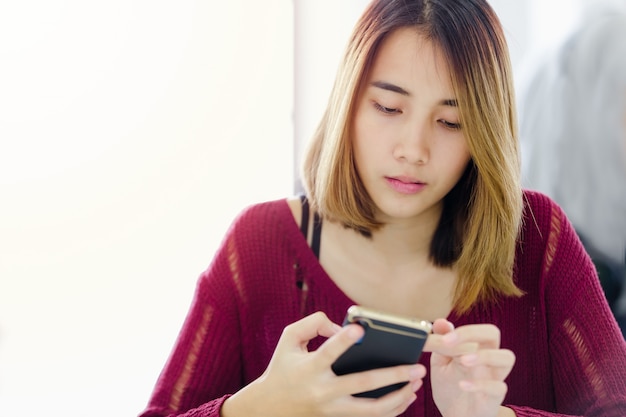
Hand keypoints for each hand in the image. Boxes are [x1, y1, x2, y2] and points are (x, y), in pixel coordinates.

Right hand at [222, 311, 426, 416]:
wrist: (269, 408)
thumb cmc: (282, 367)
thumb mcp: (289, 339)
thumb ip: (312, 323)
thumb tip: (339, 325)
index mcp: (309, 368)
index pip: (328, 353)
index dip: (343, 340)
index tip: (360, 328)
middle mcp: (322, 390)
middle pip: (362, 384)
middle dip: (392, 375)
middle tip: (416, 367)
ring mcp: (332, 408)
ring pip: (371, 409)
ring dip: (398, 398)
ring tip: (416, 384)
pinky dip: (390, 410)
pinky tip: (405, 397)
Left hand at [424, 319, 514, 416]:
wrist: (455, 416)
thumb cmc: (450, 386)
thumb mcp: (441, 363)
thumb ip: (441, 343)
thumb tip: (440, 322)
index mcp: (475, 347)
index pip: (474, 329)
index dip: (460, 330)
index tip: (442, 338)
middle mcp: (488, 358)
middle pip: (493, 333)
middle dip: (473, 332)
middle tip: (450, 342)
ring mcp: (494, 377)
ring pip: (506, 357)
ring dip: (484, 355)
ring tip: (463, 361)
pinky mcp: (495, 397)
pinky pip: (499, 387)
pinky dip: (481, 385)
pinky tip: (463, 385)